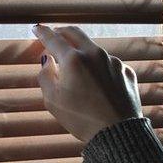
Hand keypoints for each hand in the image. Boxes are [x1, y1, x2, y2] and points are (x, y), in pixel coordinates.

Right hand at [33, 24, 142, 143]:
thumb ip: (45, 76)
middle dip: (62, 31)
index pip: (53, 39)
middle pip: (75, 33)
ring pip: (93, 49)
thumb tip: (47, 61)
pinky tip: (96, 82)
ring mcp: (113, 62)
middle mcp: (95, 54)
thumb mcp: (52, 100)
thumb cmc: (81, 118)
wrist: (117, 134)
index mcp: (74, 59)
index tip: (37, 28)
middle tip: (55, 34)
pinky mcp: (126, 72)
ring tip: (76, 65)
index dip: (43, 32)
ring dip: (82, 52)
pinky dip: (98, 68)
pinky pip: (108, 64)